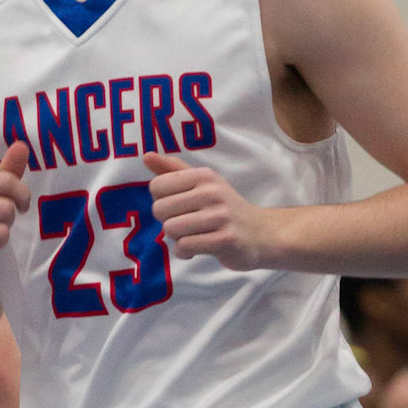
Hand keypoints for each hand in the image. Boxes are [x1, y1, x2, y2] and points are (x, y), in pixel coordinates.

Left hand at [144, 152, 273, 269]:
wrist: (261, 233)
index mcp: (203, 175)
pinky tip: (197, 248)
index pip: (156, 186)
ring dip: (177, 238)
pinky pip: (185, 246)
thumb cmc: (224, 208)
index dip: (161, 201)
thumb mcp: (203, 183)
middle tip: (186, 224)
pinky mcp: (224, 239)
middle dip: (167, 222)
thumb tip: (146, 155)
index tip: (179, 207)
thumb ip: (173, 170)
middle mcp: (211, 192)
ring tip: (193, 236)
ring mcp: (219, 216)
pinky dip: (185, 252)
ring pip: (170, 229)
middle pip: (160, 209)